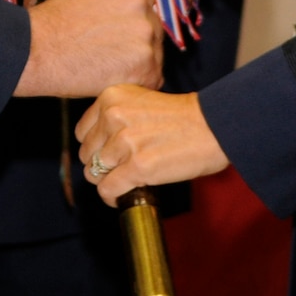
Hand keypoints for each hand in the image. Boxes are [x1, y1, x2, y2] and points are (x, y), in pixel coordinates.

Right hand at [14, 0, 162, 97]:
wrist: (35, 50)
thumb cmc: (50, 25)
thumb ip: (109, 0)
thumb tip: (120, 14)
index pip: (143, 4)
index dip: (131, 23)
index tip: (118, 36)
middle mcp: (140, 2)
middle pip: (151, 27)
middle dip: (136, 43)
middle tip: (111, 57)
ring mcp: (146, 33)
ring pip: (154, 54)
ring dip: (138, 64)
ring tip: (108, 71)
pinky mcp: (146, 63)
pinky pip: (153, 79)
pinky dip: (137, 85)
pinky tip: (113, 82)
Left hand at [75, 86, 229, 206]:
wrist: (214, 126)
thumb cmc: (183, 116)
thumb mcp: (141, 101)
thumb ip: (118, 116)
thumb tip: (99, 143)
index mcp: (111, 97)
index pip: (82, 132)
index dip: (94, 147)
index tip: (107, 154)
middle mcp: (113, 117)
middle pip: (87, 154)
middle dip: (100, 166)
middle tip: (119, 170)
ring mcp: (124, 142)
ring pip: (95, 174)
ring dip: (108, 182)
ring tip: (124, 182)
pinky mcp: (137, 166)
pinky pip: (108, 189)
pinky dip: (113, 198)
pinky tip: (122, 198)